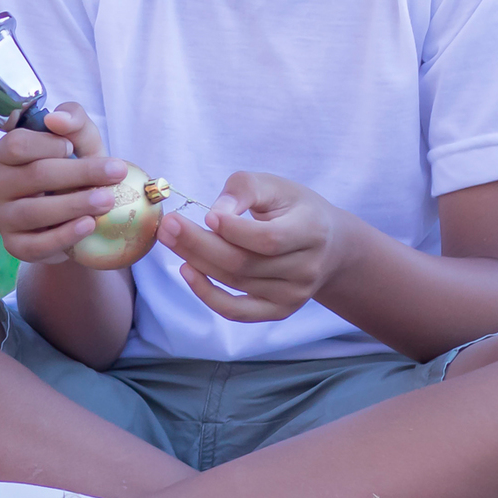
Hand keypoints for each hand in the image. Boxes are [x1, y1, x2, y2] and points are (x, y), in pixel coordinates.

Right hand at [0, 103, 125, 264]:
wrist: (80, 215)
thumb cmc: (76, 170)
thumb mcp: (82, 142)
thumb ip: (74, 122)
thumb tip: (56, 119)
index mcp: (6, 153)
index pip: (17, 144)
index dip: (47, 144)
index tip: (72, 148)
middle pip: (34, 176)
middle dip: (78, 173)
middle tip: (115, 173)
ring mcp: (3, 217)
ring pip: (33, 211)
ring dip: (74, 205)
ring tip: (107, 201)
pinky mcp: (15, 245)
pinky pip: (35, 245)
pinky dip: (64, 236)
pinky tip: (88, 225)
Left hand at [155, 171, 348, 321]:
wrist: (329, 245)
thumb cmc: (295, 208)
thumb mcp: (276, 186)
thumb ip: (244, 190)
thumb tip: (215, 214)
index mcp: (311, 231)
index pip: (269, 239)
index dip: (235, 230)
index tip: (206, 214)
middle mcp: (306, 269)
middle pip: (245, 263)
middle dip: (199, 244)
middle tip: (168, 225)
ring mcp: (293, 295)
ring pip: (235, 283)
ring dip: (196, 261)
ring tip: (170, 239)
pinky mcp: (279, 311)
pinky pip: (237, 311)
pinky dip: (207, 295)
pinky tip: (187, 271)